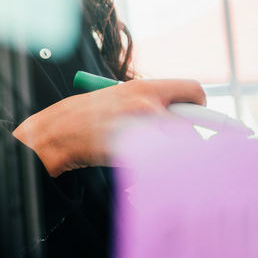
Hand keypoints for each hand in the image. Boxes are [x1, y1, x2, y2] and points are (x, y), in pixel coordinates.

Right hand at [12, 78, 205, 175]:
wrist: (58, 133)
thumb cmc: (89, 116)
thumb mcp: (120, 96)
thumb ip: (151, 101)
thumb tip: (184, 115)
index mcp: (145, 87)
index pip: (193, 89)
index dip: (199, 106)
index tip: (194, 118)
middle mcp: (147, 104)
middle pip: (193, 124)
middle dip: (189, 137)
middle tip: (176, 145)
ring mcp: (141, 129)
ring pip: (181, 148)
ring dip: (174, 156)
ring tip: (152, 157)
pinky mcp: (134, 152)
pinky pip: (162, 165)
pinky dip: (157, 169)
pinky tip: (139, 165)